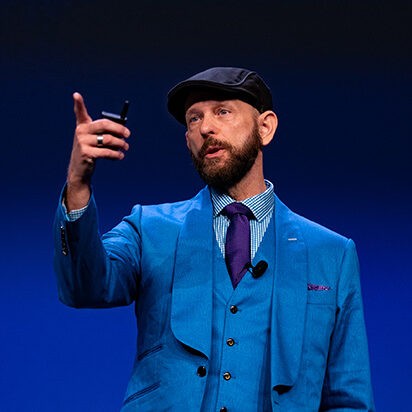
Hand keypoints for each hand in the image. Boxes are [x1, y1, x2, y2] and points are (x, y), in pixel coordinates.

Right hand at [66, 92, 130, 210]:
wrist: (80, 169)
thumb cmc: (91, 150)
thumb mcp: (96, 139)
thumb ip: (106, 132)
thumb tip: (124, 131)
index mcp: (82, 125)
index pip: (79, 112)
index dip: (78, 103)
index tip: (76, 95)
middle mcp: (80, 131)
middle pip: (104, 124)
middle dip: (119, 129)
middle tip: (128, 134)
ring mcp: (82, 142)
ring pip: (108, 139)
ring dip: (120, 144)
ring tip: (125, 147)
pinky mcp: (86, 153)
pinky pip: (107, 152)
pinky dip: (116, 154)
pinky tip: (120, 155)